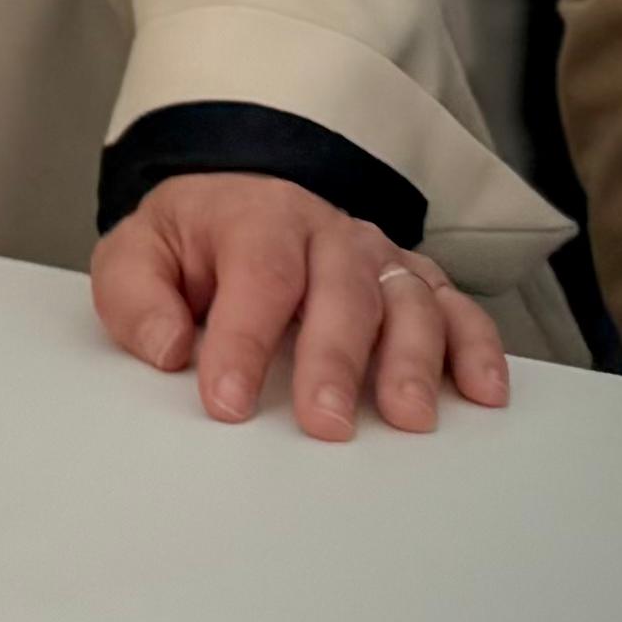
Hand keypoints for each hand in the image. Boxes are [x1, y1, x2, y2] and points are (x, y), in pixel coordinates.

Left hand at [90, 171, 507, 438]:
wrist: (238, 197)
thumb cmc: (190, 242)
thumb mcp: (137, 253)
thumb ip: (137, 296)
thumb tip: (167, 348)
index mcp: (255, 219)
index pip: (258, 276)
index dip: (244, 340)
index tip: (228, 401)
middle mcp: (326, 234)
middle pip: (341, 292)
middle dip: (335, 361)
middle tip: (325, 423)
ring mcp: (377, 257)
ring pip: (409, 301)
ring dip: (414, 360)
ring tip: (409, 418)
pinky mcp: (414, 282)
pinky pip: (458, 309)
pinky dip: (478, 348)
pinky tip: (483, 393)